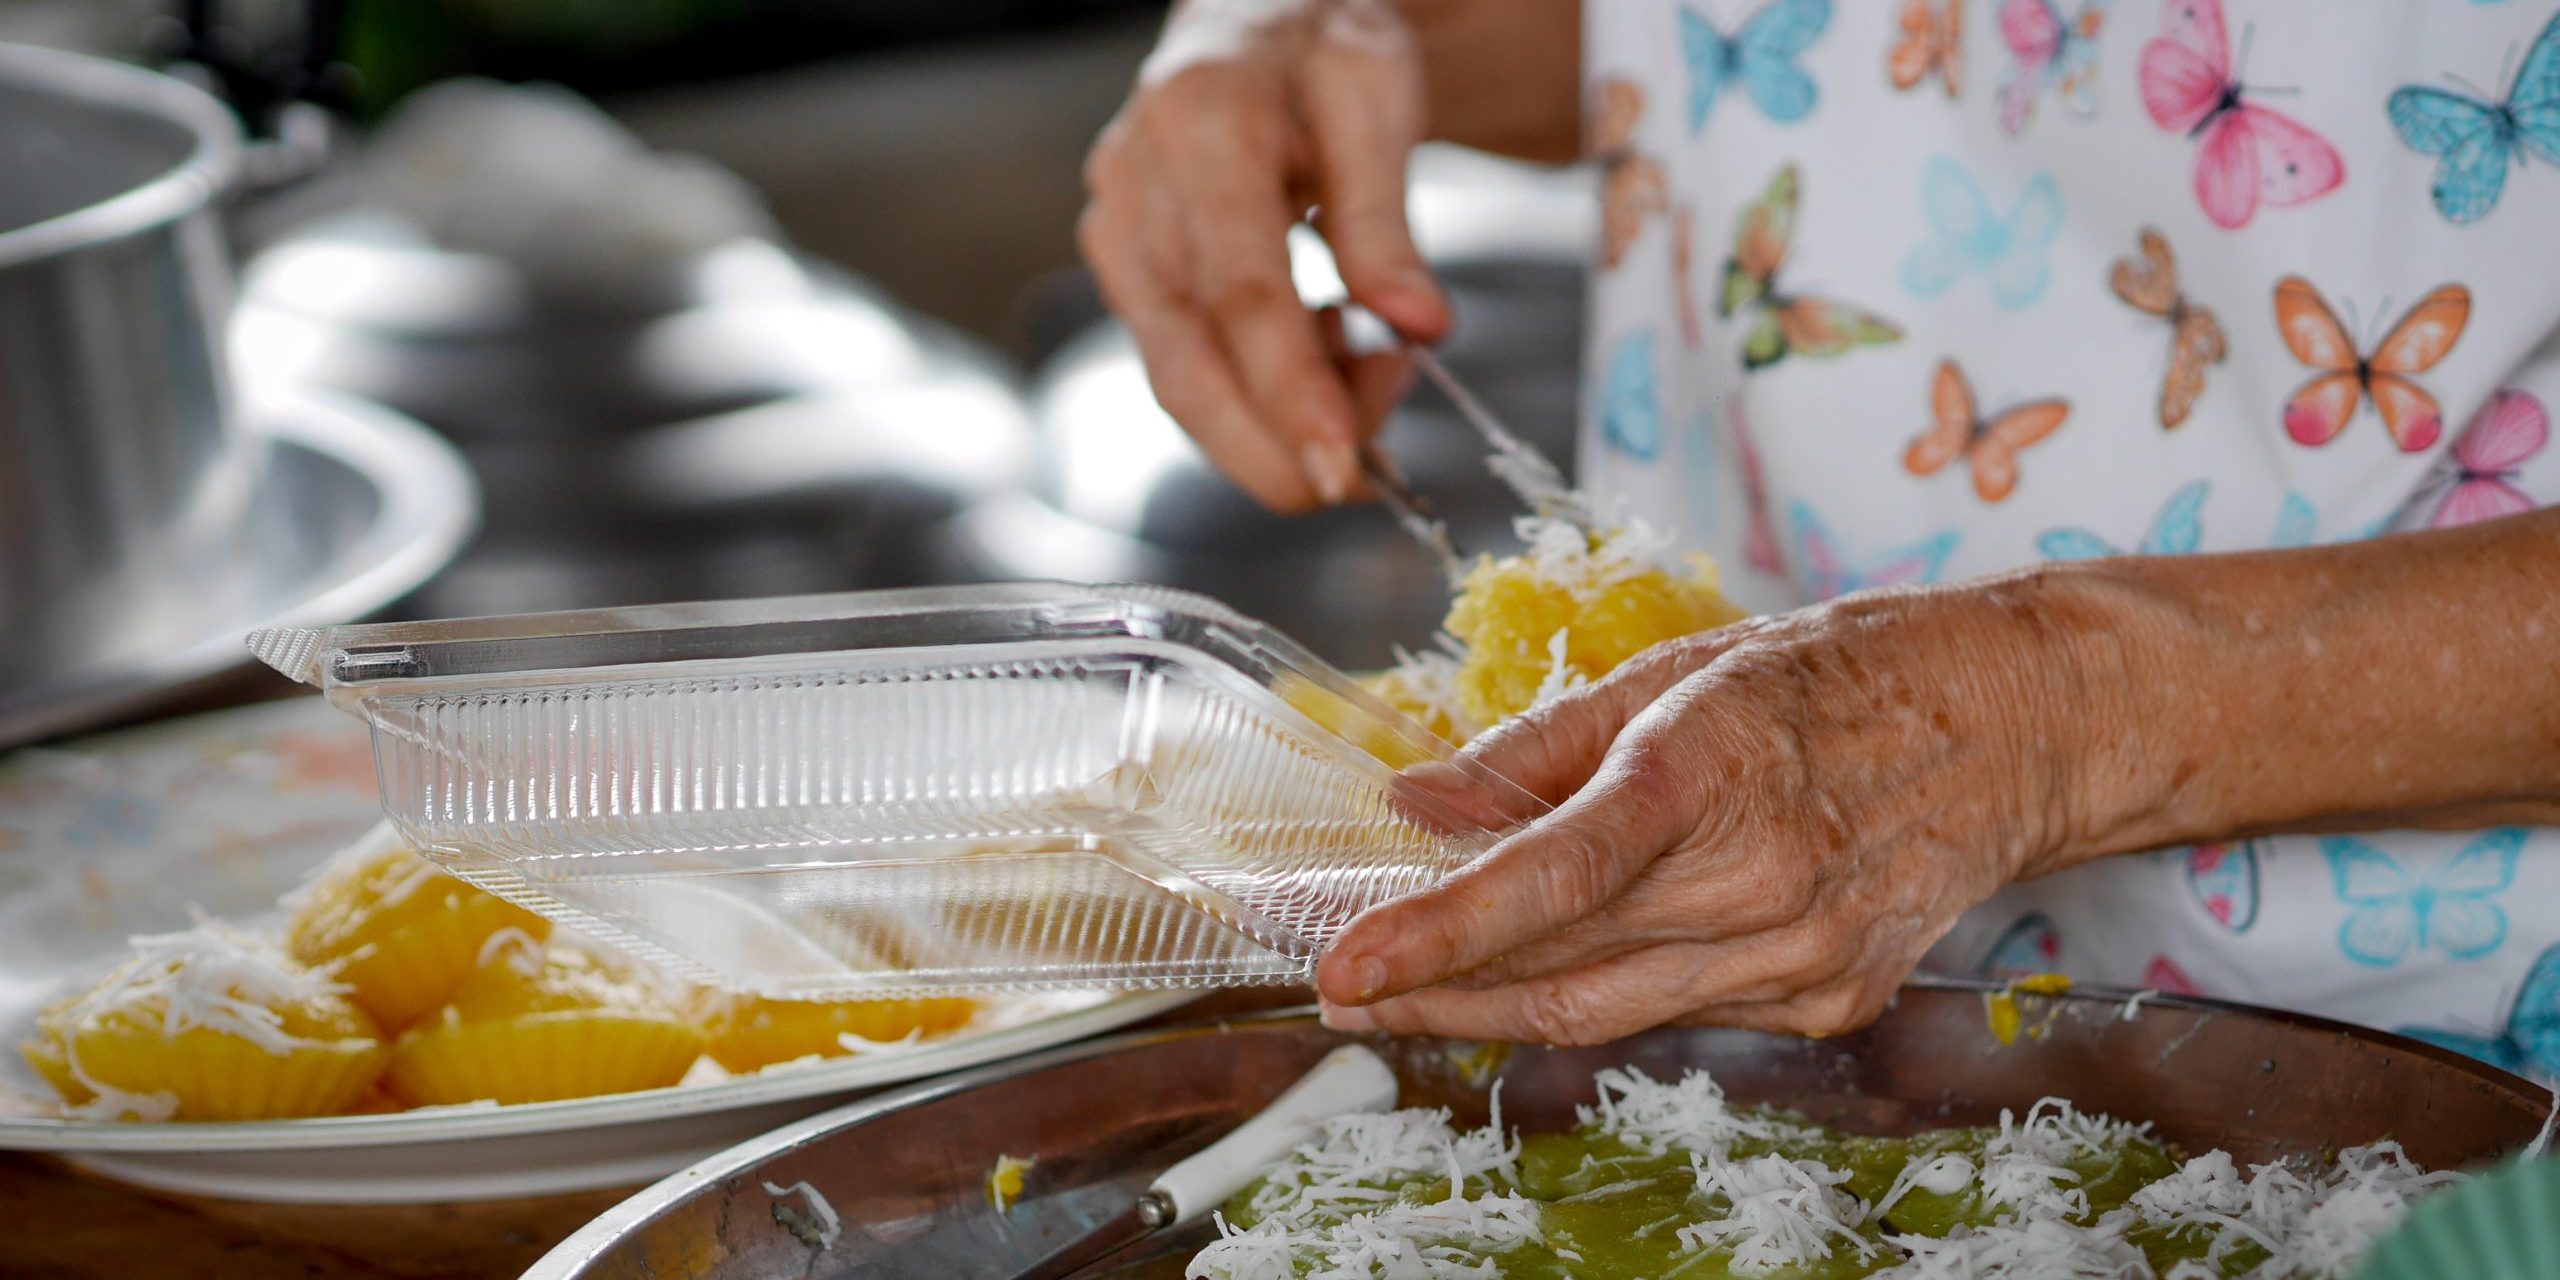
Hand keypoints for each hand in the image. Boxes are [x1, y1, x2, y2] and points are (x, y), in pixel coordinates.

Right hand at [1079, 0, 1451, 511]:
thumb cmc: (1317, 52)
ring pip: (1180, 380)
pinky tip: (1329, 360)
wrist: (1252, 23)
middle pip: (1186, 360)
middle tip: (1360, 479)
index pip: (1241, 291)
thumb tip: (1419, 325)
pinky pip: (1187, 368)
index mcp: (1201, 125)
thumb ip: (1387, 219)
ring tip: (1379, 372)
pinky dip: (1262, 396)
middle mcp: (1136, 187)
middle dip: (1272, 446)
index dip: (1290, 390)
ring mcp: (1118, 236)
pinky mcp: (1129, 276)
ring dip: (1279, 421)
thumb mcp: (1377, 100)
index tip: (1344, 462)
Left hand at [1314, 571, 2162, 1044]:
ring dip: (1494, 1001)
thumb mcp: (1679, 668)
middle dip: (1431, 985)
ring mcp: (1801, 958)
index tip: (1343, 964)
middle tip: (1341, 978)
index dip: (1434, 932)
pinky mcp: (1826, 1001)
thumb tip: (1412, 802)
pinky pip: (1672, 1013)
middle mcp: (1761, 882)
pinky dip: (1597, 989)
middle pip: (1557, 967)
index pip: (1550, 877)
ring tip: (1414, 979)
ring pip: (1604, 1009)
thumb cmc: (1841, 675)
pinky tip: (1557, 958)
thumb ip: (1535, 747)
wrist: (2015, 726)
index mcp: (1712, 771)